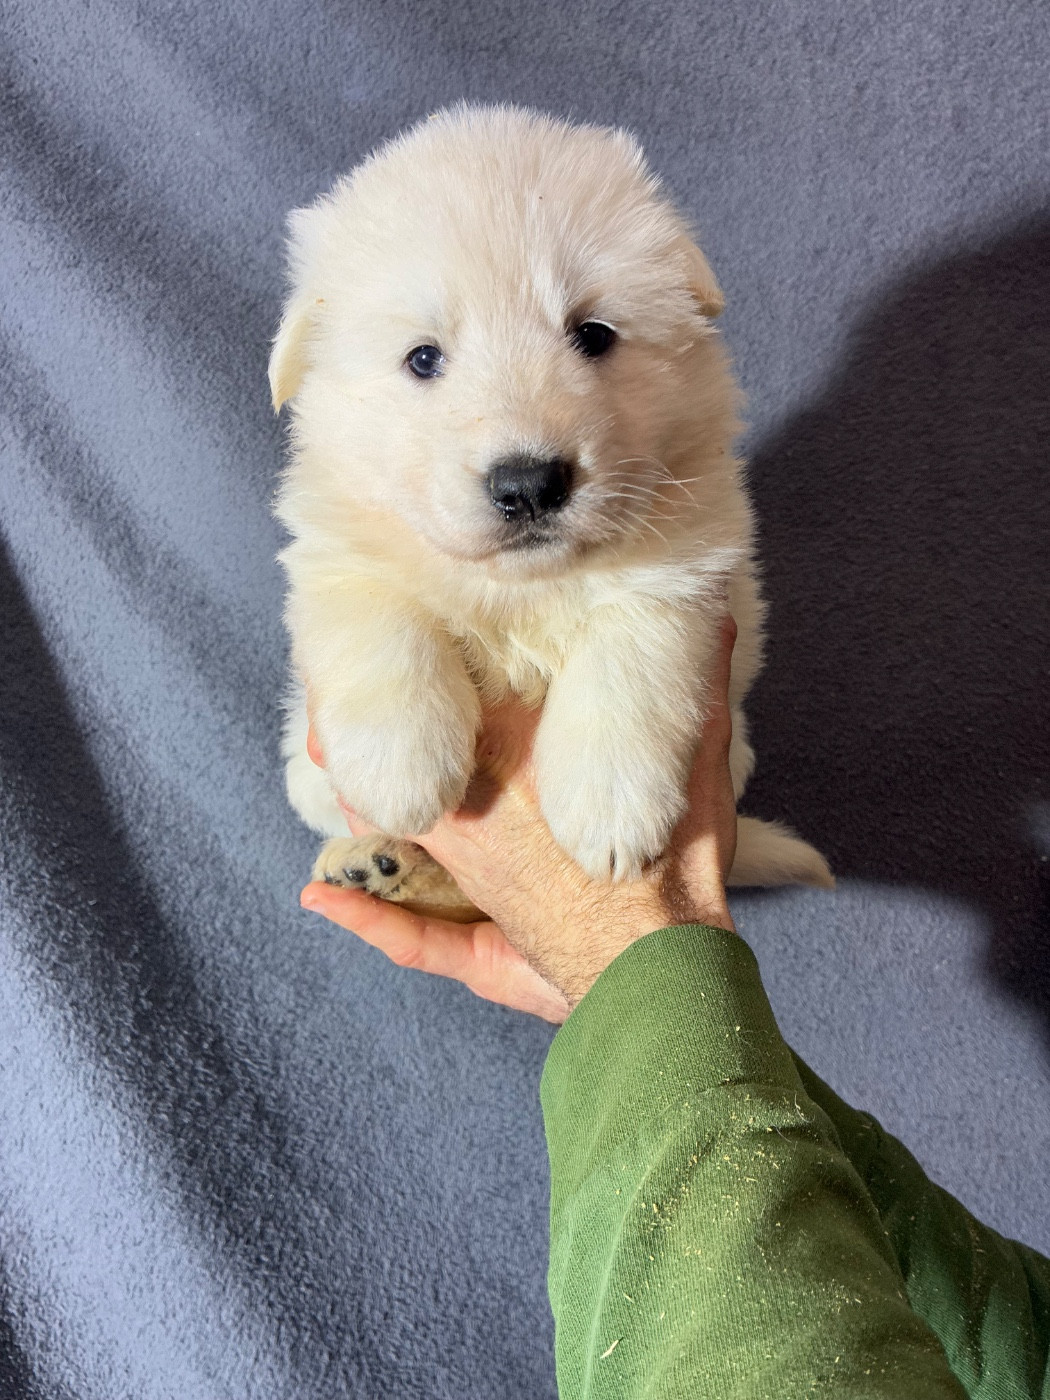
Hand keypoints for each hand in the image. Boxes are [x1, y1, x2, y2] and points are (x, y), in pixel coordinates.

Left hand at [300, 617, 738, 1022]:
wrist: (665, 971)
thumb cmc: (679, 868)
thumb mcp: (704, 766)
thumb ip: (701, 687)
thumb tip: (720, 613)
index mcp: (525, 756)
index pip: (467, 691)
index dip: (438, 656)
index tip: (416, 620)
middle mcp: (479, 809)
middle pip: (409, 748)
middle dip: (370, 715)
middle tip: (337, 685)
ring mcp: (465, 877)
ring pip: (391, 826)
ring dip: (360, 789)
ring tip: (326, 754)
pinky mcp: (470, 938)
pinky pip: (405, 933)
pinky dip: (362, 916)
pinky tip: (322, 898)